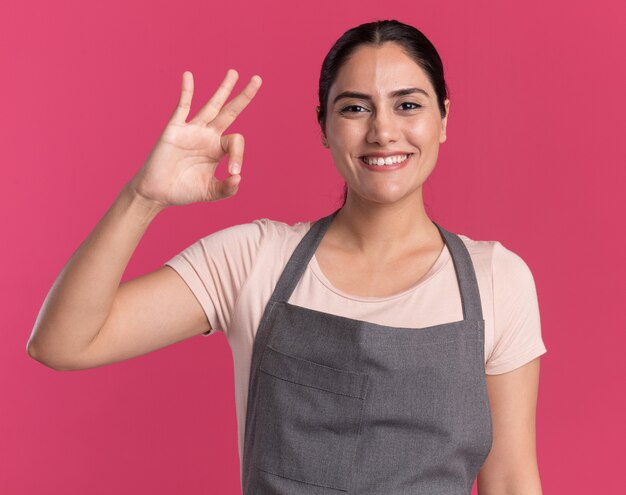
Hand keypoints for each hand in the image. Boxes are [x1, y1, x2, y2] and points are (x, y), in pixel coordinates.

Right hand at [127, 69, 261, 208]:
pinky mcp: (175, 129)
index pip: (236, 141)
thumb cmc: (183, 191)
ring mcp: (192, 130)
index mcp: (217, 149)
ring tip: (234, 73)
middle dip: (243, 96)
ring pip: (211, 105)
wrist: (157, 193)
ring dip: (223, 89)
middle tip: (258, 80)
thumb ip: (227, 189)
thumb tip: (239, 178)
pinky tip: (189, 75)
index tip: (233, 173)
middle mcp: (207, 136)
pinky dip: (186, 91)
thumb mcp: (210, 192)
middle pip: (230, 112)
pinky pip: (182, 106)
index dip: (239, 155)